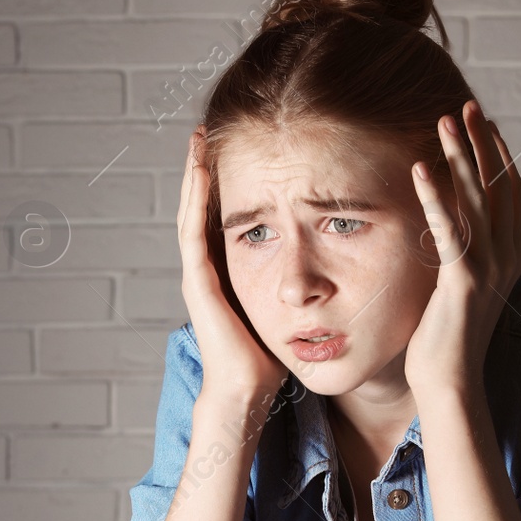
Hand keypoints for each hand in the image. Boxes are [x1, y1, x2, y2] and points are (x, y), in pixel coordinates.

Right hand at [177, 127, 288, 405]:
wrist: (247, 390)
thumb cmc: (270, 358)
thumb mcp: (286, 309)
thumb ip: (295, 285)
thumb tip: (328, 268)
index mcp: (228, 271)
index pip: (227, 216)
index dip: (230, 182)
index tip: (240, 149)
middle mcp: (208, 268)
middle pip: (204, 206)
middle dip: (206, 168)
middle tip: (211, 130)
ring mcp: (198, 273)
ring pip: (192, 211)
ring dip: (194, 173)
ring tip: (200, 137)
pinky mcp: (198, 281)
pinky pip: (193, 230)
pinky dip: (195, 198)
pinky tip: (198, 170)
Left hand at [404, 100, 520, 398]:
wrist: (450, 383)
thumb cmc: (446, 341)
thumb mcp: (459, 287)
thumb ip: (462, 255)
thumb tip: (448, 230)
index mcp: (511, 256)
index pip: (512, 193)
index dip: (499, 155)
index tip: (482, 123)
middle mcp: (508, 257)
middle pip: (500, 184)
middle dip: (482, 141)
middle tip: (465, 105)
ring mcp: (489, 268)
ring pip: (477, 198)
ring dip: (459, 155)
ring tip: (443, 120)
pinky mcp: (463, 282)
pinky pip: (449, 229)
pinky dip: (436, 196)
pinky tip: (421, 168)